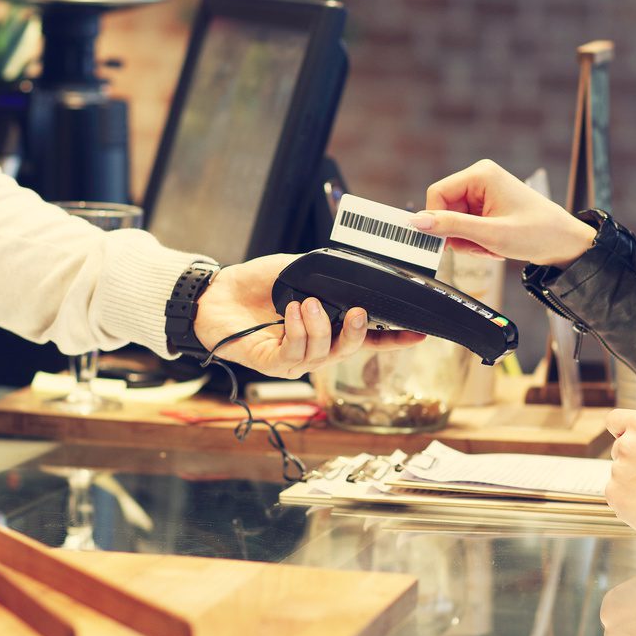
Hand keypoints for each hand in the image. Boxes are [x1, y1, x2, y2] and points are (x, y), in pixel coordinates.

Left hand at [191, 254, 422, 378]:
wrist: (217, 293)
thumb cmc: (256, 283)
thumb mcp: (300, 271)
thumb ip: (328, 276)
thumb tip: (355, 273)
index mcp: (328, 327)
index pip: (367, 338)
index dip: (393, 340)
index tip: (419, 335)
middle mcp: (314, 348)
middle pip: (349, 350)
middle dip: (359, 332)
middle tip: (359, 311)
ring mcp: (293, 359)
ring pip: (323, 354)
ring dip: (319, 326)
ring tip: (307, 302)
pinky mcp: (271, 364)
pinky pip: (296, 354)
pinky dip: (298, 330)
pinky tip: (291, 311)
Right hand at [410, 159, 596, 266]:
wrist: (565, 244)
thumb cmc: (537, 233)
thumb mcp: (490, 234)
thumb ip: (452, 226)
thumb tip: (418, 222)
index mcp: (481, 175)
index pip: (436, 194)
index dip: (437, 221)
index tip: (447, 243)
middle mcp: (480, 178)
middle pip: (445, 209)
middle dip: (458, 235)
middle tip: (479, 249)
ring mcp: (484, 192)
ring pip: (454, 221)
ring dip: (468, 241)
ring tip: (491, 249)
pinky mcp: (488, 206)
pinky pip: (466, 225)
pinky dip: (476, 240)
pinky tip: (494, 246)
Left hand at [604, 408, 635, 538]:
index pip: (615, 420)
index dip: (621, 431)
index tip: (626, 440)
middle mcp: (627, 443)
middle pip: (619, 450)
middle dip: (632, 461)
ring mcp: (618, 469)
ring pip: (619, 474)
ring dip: (632, 482)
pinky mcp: (614, 493)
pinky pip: (617, 495)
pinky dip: (629, 501)